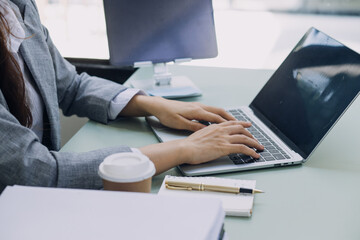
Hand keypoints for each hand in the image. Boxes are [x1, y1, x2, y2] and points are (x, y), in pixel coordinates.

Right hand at [139, 120, 263, 174]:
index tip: (248, 125)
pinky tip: (255, 155)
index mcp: (214, 126)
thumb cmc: (189, 145)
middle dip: (250, 134)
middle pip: (241, 129)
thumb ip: (208, 134)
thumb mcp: (199, 135)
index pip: (232, 123)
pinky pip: (243, 148)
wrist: (185, 149)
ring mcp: (223, 138)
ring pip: (244, 138)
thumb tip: (211, 138)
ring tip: (259, 147)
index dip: (242, 124)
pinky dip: (251, 151)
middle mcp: (221, 130)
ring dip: (254, 143)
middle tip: (255, 139)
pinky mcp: (225, 147)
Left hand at [145, 96, 235, 130]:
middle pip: (220, 112)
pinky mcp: (195, 107)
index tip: (238, 129)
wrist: (159, 106)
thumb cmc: (168, 115)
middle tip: (243, 124)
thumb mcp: (180, 123)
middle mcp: (199, 107)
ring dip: (226, 116)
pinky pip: (211, 111)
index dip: (228, 124)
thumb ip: (194, 126)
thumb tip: (206, 130)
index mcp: (197, 111)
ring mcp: (198, 106)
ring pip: (216, 110)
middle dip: (232, 118)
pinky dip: (219, 115)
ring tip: (235, 122)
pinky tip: (220, 120)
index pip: (216, 118)